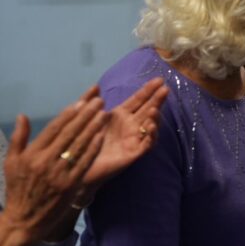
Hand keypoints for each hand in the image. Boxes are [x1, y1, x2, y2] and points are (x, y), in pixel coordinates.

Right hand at [0, 87, 106, 244]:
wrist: (24, 220)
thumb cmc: (18, 189)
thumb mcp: (12, 162)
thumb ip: (19, 138)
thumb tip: (23, 116)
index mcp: (32, 155)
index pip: (53, 130)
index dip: (69, 115)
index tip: (81, 102)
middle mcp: (45, 162)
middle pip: (69, 134)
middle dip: (85, 115)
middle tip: (99, 101)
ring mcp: (59, 174)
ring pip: (79, 146)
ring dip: (93, 128)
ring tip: (104, 113)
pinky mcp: (71, 185)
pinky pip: (85, 163)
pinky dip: (94, 148)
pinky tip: (102, 136)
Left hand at [80, 78, 168, 197]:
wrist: (78, 165)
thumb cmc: (82, 141)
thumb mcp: (85, 119)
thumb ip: (90, 102)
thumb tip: (96, 86)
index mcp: (120, 115)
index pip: (138, 99)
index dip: (148, 90)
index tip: (159, 79)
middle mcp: (130, 125)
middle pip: (148, 109)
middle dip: (157, 99)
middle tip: (165, 89)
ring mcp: (134, 138)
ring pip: (151, 125)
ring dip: (155, 117)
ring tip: (154, 109)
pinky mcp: (135, 153)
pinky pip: (147, 143)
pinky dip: (151, 134)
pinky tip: (151, 126)